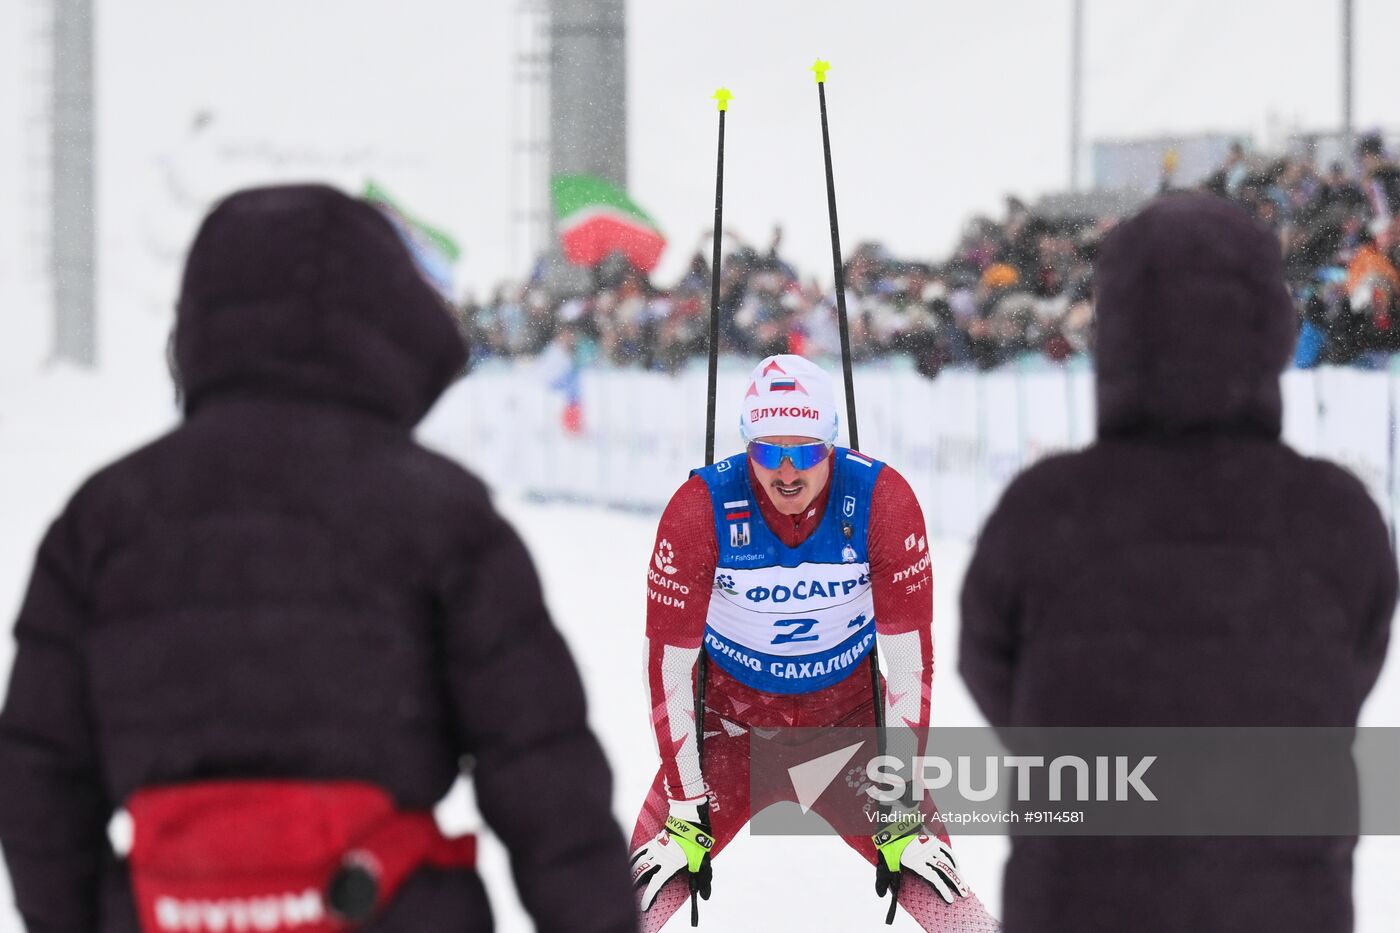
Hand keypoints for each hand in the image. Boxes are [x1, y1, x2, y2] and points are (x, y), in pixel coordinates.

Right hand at [630, 797, 713, 911]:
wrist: (690, 819)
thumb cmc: (697, 842)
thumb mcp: (704, 863)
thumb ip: (703, 881)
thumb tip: (705, 897)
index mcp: (671, 865)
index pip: (655, 884)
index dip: (648, 897)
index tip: (642, 907)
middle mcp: (660, 858)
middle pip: (643, 875)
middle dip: (636, 887)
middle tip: (631, 899)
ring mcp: (655, 849)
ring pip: (639, 864)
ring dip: (632, 875)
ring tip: (628, 884)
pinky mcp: (654, 841)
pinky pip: (640, 852)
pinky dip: (633, 859)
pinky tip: (629, 864)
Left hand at [874, 813, 969, 906]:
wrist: (892, 826)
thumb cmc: (889, 848)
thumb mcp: (884, 864)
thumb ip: (882, 880)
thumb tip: (879, 895)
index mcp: (915, 862)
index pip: (934, 878)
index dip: (943, 890)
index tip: (951, 900)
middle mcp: (926, 854)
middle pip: (945, 871)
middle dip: (956, 883)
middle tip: (964, 894)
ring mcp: (931, 847)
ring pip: (947, 862)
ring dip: (957, 874)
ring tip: (963, 884)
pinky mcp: (933, 840)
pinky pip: (947, 851)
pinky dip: (954, 860)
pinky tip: (957, 869)